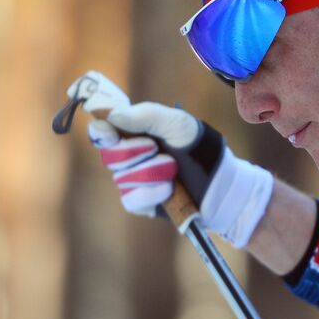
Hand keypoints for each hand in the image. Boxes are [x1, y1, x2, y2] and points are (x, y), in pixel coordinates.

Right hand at [67, 71, 273, 247]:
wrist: (218, 180)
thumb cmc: (197, 145)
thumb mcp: (176, 123)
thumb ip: (146, 115)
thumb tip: (112, 116)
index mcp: (132, 133)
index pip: (101, 130)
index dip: (100, 131)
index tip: (108, 131)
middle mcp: (127, 156)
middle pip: (108, 154)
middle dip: (134, 150)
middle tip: (154, 147)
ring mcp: (131, 180)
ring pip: (122, 177)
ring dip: (151, 171)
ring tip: (173, 167)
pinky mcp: (139, 203)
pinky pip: (132, 199)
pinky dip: (153, 192)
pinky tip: (169, 188)